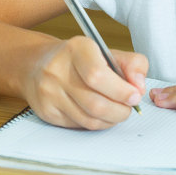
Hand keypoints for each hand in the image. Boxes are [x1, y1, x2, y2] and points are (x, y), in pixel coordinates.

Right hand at [24, 36, 147, 130]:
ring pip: (89, 119)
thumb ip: (131, 64)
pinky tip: (100, 114)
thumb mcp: (106, 52)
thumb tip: (139, 87)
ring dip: (111, 120)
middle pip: (95, 104)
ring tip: (117, 111)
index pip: (98, 75)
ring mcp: (49, 93)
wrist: (36, 64)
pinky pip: (79, 125)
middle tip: (129, 108)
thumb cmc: (79, 59)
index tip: (135, 96)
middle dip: (120, 111)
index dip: (121, 90)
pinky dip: (96, 123)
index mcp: (76, 49)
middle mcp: (57, 70)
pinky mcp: (47, 111)